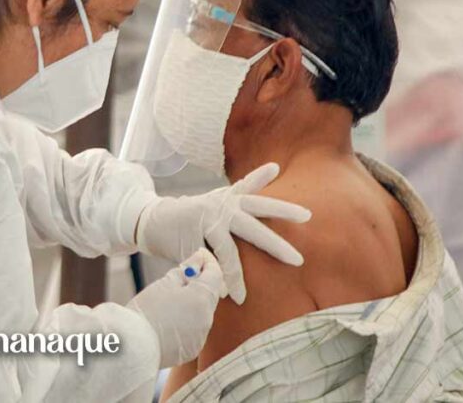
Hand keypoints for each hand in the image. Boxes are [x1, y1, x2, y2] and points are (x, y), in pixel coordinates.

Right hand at [127, 248, 224, 367]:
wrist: (133, 345)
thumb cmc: (146, 310)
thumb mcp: (164, 284)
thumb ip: (185, 271)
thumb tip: (198, 260)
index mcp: (201, 298)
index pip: (215, 274)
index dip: (208, 261)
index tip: (200, 254)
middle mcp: (207, 318)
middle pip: (209, 294)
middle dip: (199, 283)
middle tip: (183, 274)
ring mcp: (201, 336)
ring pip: (202, 313)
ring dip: (193, 303)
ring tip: (170, 300)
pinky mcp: (192, 349)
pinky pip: (195, 330)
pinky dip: (187, 321)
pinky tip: (169, 320)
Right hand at [136, 163, 309, 303]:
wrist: (154, 219)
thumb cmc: (194, 213)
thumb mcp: (220, 198)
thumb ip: (246, 186)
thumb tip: (274, 166)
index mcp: (231, 200)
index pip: (260, 201)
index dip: (283, 208)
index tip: (307, 215)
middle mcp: (221, 208)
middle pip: (253, 227)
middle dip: (276, 245)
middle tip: (298, 260)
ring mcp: (206, 222)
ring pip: (228, 252)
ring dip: (235, 277)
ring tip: (242, 296)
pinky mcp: (190, 237)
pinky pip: (205, 264)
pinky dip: (210, 279)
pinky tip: (219, 294)